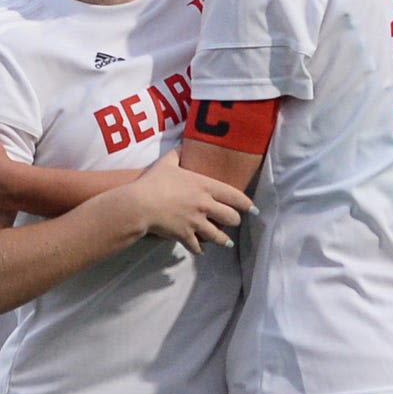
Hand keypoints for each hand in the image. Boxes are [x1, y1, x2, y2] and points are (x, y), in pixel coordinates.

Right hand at [113, 159, 253, 250]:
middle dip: (235, 221)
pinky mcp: (185, 235)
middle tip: (234, 221)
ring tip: (226, 242)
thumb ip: (177, 153)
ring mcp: (196, 222)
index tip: (253, 208)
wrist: (140, 204)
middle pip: (232, 218)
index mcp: (205, 186)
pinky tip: (200, 249)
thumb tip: (182, 144)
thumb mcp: (167, 162)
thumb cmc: (154, 181)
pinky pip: (197, 246)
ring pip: (219, 236)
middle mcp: (205, 205)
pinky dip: (199, 248)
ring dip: (223, 240)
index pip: (235, 196)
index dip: (247, 203)